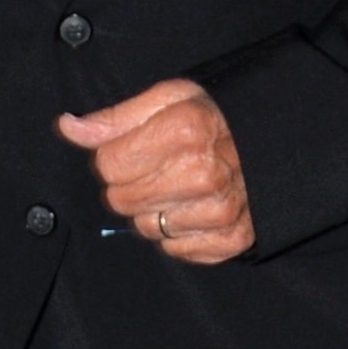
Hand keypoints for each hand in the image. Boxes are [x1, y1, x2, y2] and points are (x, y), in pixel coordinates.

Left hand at [57, 80, 254, 264]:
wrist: (279, 143)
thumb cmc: (218, 117)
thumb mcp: (170, 99)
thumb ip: (115, 118)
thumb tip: (69, 127)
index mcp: (184, 131)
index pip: (106, 165)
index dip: (115, 156)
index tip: (137, 147)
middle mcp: (202, 174)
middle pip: (121, 201)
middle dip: (132, 184)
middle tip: (162, 168)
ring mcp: (220, 211)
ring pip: (145, 228)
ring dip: (156, 210)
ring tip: (183, 186)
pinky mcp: (232, 239)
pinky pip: (174, 249)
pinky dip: (180, 233)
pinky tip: (197, 208)